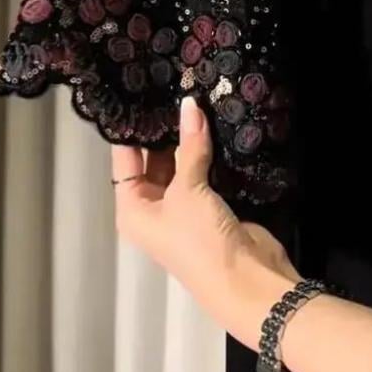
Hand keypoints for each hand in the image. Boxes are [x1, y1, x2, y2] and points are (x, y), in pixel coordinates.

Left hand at [112, 97, 300, 348]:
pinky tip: (215, 123)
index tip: (141, 93)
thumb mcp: (188, 191)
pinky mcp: (212, 208)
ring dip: (190, 141)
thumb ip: (189, 146)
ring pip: (182, 166)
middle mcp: (154, 209)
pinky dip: (210, 154)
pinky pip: (205, 173)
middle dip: (165, 131)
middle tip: (174, 90)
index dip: (133, 129)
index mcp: (133, 210)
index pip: (125, 160)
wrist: (246, 281)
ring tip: (195, 99)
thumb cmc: (199, 240)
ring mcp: (184, 209)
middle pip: (153, 161)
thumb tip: (191, 104)